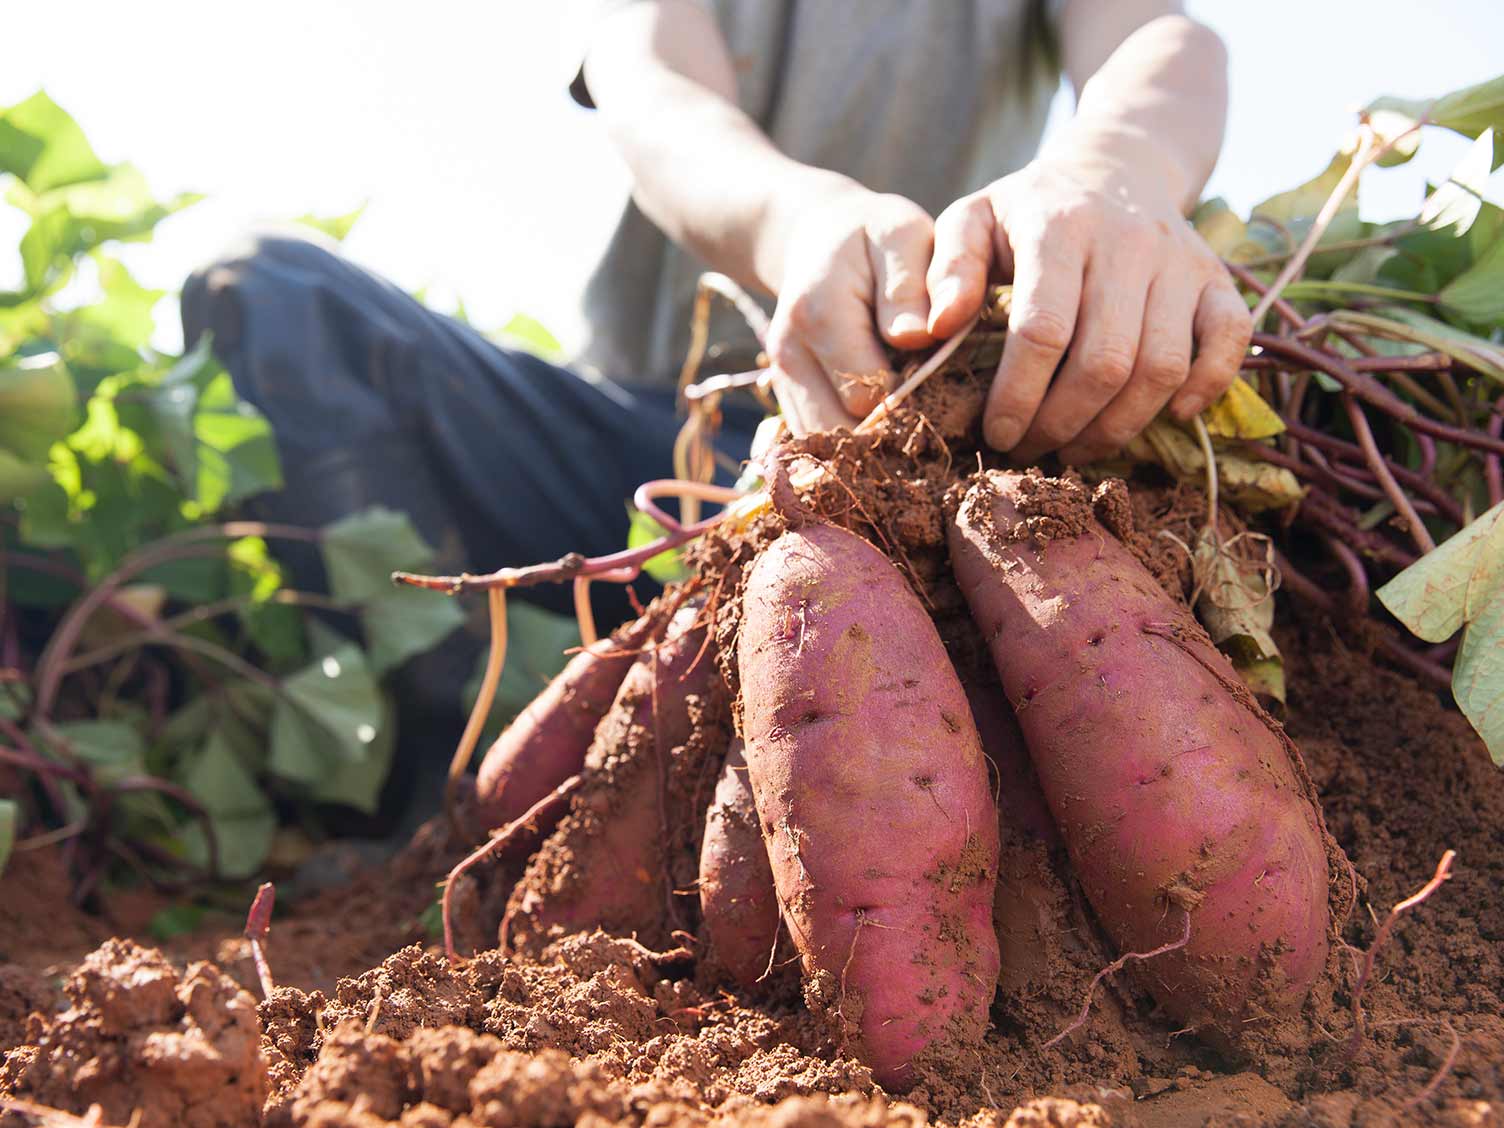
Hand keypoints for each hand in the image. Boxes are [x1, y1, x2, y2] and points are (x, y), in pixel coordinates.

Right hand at [763, 177, 935, 433]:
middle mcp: (789, 354)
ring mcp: (782, 380)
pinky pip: (818, 444)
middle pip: (844, 430)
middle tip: (938, 414)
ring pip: (828, 448)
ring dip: (873, 447)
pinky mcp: (786, 397)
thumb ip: (909, 285)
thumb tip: (917, 337)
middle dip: (894, 432)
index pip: (868, 391)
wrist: (819, 237)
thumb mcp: (901, 235)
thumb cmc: (874, 236)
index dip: (915, 398)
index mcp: (819, 313)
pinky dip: (854, 447)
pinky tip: (888, 425)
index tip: (948, 385)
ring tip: (913, 425)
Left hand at [925, 154, 1252, 464]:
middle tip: (1031, 450)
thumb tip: (934, 328)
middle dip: (1062, 422)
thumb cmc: (1030, 211)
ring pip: (1162, 366)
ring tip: (1076, 448)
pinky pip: (1231, 341)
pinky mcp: (1218, 279)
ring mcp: (1181, 261)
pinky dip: (1208, 386)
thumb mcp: (973, 219)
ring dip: (1118, 425)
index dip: (1019, 395)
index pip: (1043, 330)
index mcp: (1060, 228)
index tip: (996, 434)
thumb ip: (947, 270)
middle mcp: (1129, 242)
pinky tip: (1171, 416)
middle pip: (1105, 360)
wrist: (1116, 168)